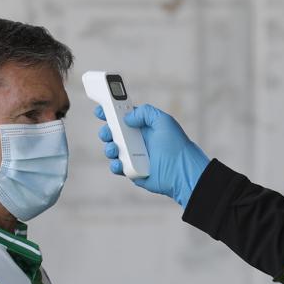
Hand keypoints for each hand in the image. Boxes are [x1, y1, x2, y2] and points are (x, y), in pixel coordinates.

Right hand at [95, 103, 209, 207]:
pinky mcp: (132, 171)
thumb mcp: (163, 121)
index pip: (123, 117)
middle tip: (108, 132)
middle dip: (106, 131)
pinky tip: (119, 162)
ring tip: (115, 148)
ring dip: (109, 147)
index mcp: (144, 127)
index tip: (101, 110)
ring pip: (112, 150)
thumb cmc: (176, 146)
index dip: (111, 113)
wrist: (182, 172)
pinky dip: (114, 164)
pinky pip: (117, 167)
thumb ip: (145, 112)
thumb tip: (127, 118)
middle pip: (114, 133)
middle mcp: (137, 141)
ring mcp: (134, 156)